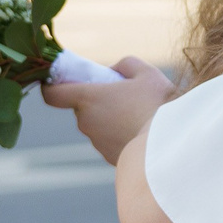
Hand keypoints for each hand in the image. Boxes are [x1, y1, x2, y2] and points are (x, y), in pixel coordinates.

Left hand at [43, 55, 173, 164]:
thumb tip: (115, 69)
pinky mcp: (109, 157)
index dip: (52, 86)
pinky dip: (120, 135)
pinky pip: (110, 140)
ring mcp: (97, 142)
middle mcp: (86, 122)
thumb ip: (126, 65)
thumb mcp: (147, 73)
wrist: (171, 145)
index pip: (52, 94)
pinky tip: (142, 131)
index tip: (59, 81)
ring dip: (110, 118)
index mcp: (88, 99)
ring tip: (138, 115)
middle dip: (97, 101)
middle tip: (122, 96)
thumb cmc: (158, 105)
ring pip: (97, 124)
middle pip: (81, 108)